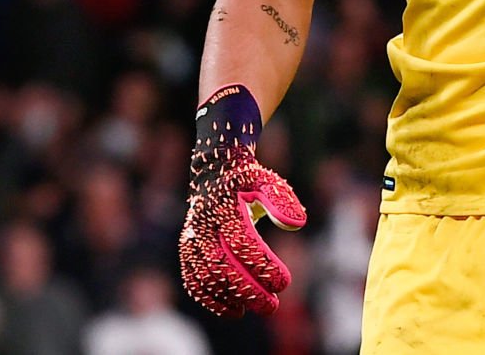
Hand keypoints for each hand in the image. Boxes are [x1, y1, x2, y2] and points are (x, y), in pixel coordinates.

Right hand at [178, 85, 307, 317]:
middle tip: (272, 305)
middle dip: (247, 290)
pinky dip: (211, 300)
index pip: (242, 242)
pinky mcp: (187, 252)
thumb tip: (297, 224)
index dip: (262, 265)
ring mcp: (191, 240)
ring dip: (228, 298)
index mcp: (224, 207)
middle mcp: (203, 225)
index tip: (285, 282)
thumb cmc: (249, 182)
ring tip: (253, 309)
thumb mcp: (268, 182)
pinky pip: (193, 281)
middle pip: (221, 265)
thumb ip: (282, 202)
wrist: (215, 174)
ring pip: (204, 277)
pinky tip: (234, 310)